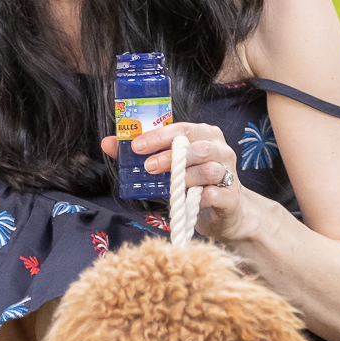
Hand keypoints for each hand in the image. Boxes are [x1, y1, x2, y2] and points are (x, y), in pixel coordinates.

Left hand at [101, 121, 253, 241]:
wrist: (225, 211)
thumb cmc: (194, 182)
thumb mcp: (169, 166)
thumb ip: (141, 153)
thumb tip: (108, 143)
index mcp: (205, 134)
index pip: (182, 129)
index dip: (158, 137)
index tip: (136, 146)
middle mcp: (220, 149)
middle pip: (197, 147)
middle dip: (170, 156)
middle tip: (148, 167)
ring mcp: (229, 173)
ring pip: (209, 169)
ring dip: (185, 177)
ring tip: (168, 185)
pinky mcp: (231, 197)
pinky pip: (216, 194)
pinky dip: (200, 197)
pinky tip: (188, 200)